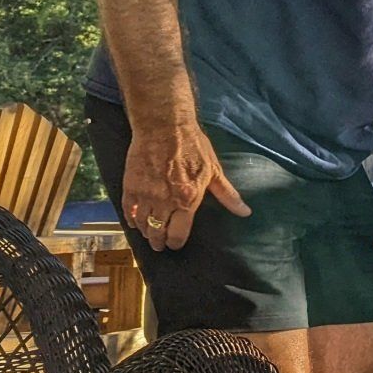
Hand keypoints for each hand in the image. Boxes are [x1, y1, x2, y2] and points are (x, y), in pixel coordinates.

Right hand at [123, 117, 248, 249]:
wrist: (164, 126)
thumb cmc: (193, 146)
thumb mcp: (214, 171)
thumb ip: (227, 195)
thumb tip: (245, 212)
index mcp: (187, 200)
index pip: (178, 234)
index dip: (176, 243)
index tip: (175, 245)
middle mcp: (165, 202)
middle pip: (158, 232)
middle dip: (159, 242)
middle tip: (160, 245)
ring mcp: (145, 195)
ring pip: (142, 224)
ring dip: (146, 232)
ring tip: (149, 234)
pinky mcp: (130, 186)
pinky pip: (128, 210)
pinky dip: (130, 219)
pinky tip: (134, 222)